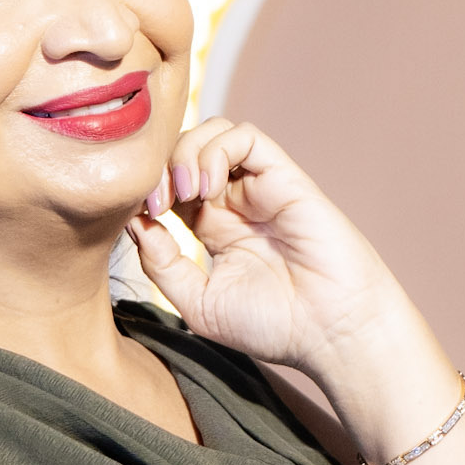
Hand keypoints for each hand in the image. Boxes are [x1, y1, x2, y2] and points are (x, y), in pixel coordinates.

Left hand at [125, 119, 406, 378]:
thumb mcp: (198, 303)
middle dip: (159, 167)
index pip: (167, 185)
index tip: (132, 217)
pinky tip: (207, 189)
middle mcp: (234, 201)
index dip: (144, 190)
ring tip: (182, 194)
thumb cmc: (274, 326)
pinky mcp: (283, 176)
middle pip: (184, 151)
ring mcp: (258, 187)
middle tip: (153, 203)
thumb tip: (134, 223)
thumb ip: (162, 264)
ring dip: (184, 153)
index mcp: (213, 229)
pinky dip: (216, 151)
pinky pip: (244, 136)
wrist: (331, 331)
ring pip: (211, 133)